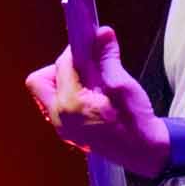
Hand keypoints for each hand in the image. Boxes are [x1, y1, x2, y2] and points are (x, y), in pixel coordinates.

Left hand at [25, 28, 169, 174]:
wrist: (144, 152)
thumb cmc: (135, 122)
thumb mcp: (123, 85)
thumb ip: (107, 59)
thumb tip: (103, 33)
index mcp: (72, 105)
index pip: (63, 65)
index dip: (77, 49)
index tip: (90, 41)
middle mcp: (60, 118)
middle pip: (40, 81)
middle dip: (60, 67)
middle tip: (84, 65)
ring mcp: (61, 127)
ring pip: (46, 94)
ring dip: (63, 81)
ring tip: (89, 81)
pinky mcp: (67, 132)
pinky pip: (56, 106)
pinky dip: (68, 94)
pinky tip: (90, 94)